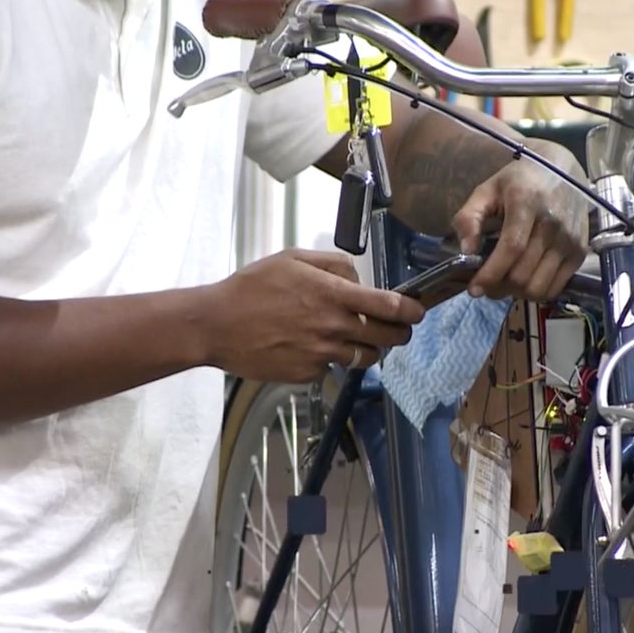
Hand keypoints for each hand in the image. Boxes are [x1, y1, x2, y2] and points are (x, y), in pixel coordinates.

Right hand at [203, 249, 424, 382]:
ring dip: (369, 348)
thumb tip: (358, 278)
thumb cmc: (251, 288)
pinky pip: (332, 368)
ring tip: (356, 337)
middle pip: (387, 337)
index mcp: (332, 295)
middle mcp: (332, 327)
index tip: (417, 311)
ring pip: (365, 357)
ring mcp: (321, 354)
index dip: (411, 310)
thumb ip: (333, 265)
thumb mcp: (292, 259)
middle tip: (399, 329)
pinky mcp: (307, 374)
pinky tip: (312, 347)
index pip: (389, 306)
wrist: (216, 326)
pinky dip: (331, 360)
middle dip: (400, 333)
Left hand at [451, 143, 589, 301]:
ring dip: (517, 293)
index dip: (491, 274)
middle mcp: (553, 222)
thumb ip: (468, 218)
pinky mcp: (581, 251)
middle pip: (523, 273)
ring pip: (539, 286)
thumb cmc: (519, 181)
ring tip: (505, 283)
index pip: (511, 248)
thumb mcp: (486, 190)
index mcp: (526, 202)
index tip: (475, 289)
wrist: (563, 169)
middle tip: (487, 284)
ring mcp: (570, 239)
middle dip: (499, 287)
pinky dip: (537, 292)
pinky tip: (526, 280)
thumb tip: (467, 252)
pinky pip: (556, 287)